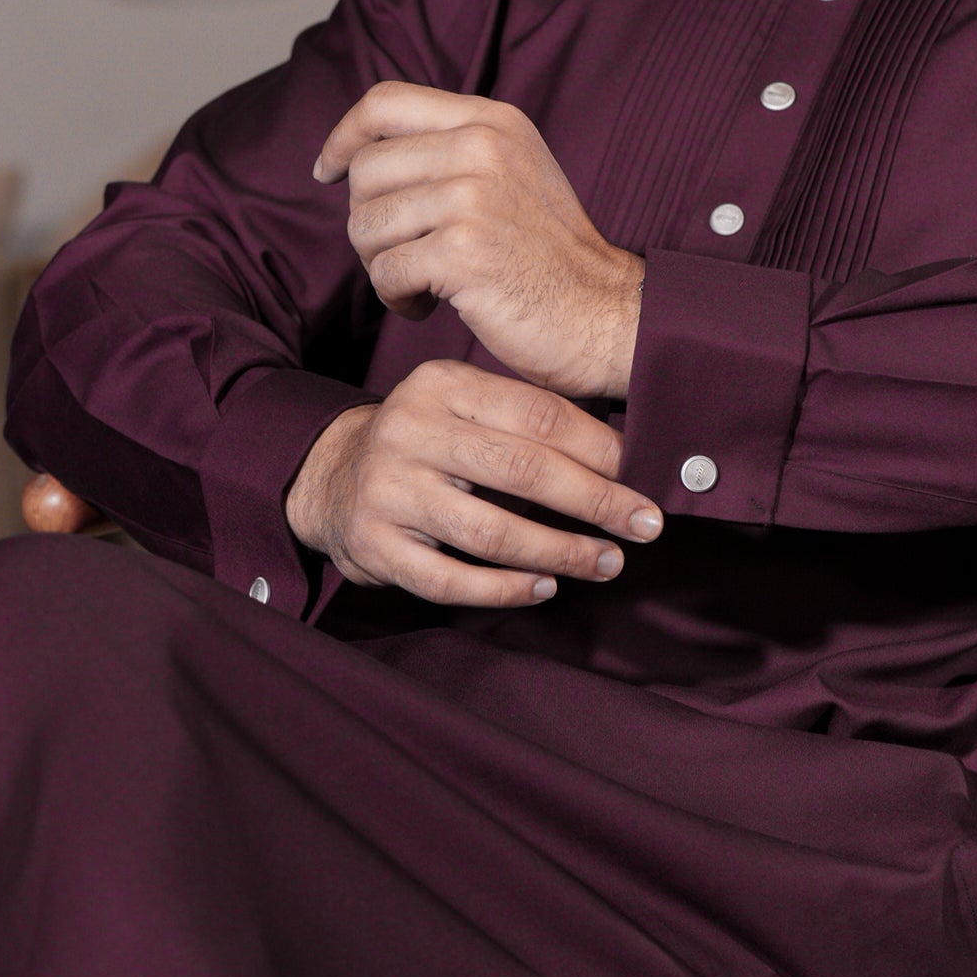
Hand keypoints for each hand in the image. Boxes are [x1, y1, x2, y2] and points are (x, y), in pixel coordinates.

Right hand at [285, 360, 662, 607]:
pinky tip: (545, 588)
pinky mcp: (374, 545)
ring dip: (561, 553)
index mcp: (441, 386)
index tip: (645, 475)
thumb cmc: (427, 445)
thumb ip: (527, 419)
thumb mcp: (464, 407)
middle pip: (522, 470)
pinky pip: (450, 580)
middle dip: (596, 501)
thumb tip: (626, 456)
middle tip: (645, 525)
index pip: (538, 415)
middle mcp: (409, 431)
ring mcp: (388, 490)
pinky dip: (505, 590)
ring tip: (607, 563)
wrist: (331, 478)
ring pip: (491, 532)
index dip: (600, 449)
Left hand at [313, 82, 643, 398]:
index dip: (343, 137)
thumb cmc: (551, 258)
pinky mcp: (462, 253)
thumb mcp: (514, 173)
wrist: (606, 315)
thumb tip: (362, 149)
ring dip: (381, 266)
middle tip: (404, 257)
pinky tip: (431, 306)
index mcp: (491, 121)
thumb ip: (454, 149)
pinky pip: (386, 272)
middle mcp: (481, 147)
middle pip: (365, 171)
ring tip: (422, 284)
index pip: (384, 103)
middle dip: (370, 223)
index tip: (327, 171)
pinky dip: (397, 299)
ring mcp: (471, 198)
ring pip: (366, 224)